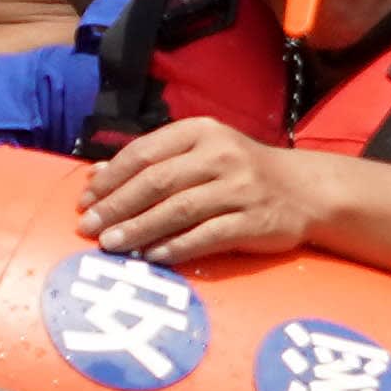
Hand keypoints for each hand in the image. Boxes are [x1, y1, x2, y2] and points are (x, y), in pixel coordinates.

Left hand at [81, 119, 332, 264]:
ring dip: (139, 229)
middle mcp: (220, 155)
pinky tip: (153, 257)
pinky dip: (177, 247)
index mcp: (201, 132)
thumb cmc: (241, 172)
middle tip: (88, 229)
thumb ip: (153, 161)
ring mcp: (240, 188)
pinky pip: (207, 236)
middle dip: (117, 207)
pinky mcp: (254, 221)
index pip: (144, 152)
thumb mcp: (200, 153)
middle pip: (156, 182)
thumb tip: (95, 176)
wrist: (304, 191)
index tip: (85, 202)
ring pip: (178, 210)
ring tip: (111, 245)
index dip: (110, 178)